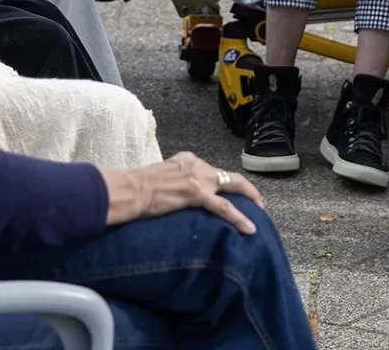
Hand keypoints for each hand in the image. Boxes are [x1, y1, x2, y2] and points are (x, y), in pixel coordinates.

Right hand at [103, 152, 261, 234]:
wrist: (129, 190)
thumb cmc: (135, 188)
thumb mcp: (160, 177)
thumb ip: (173, 182)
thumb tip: (175, 195)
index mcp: (187, 160)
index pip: (212, 171)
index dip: (223, 183)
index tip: (230, 193)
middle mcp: (197, 165)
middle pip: (229, 176)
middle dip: (246, 189)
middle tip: (257, 203)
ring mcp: (198, 178)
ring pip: (233, 187)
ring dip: (249, 201)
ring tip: (260, 214)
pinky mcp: (197, 193)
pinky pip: (224, 207)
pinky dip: (238, 217)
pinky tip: (249, 228)